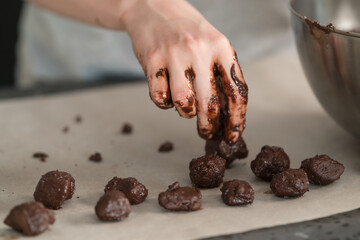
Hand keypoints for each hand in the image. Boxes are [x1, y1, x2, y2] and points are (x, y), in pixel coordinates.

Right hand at [123, 0, 247, 142]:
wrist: (153, 6)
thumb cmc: (187, 31)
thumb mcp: (212, 43)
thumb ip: (220, 73)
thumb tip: (226, 113)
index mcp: (222, 47)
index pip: (236, 91)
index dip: (236, 119)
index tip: (234, 136)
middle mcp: (200, 50)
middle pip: (210, 103)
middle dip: (210, 125)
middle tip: (207, 133)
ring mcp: (174, 54)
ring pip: (184, 103)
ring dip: (186, 114)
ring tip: (186, 109)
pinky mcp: (152, 60)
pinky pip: (160, 97)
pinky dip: (164, 103)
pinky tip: (167, 95)